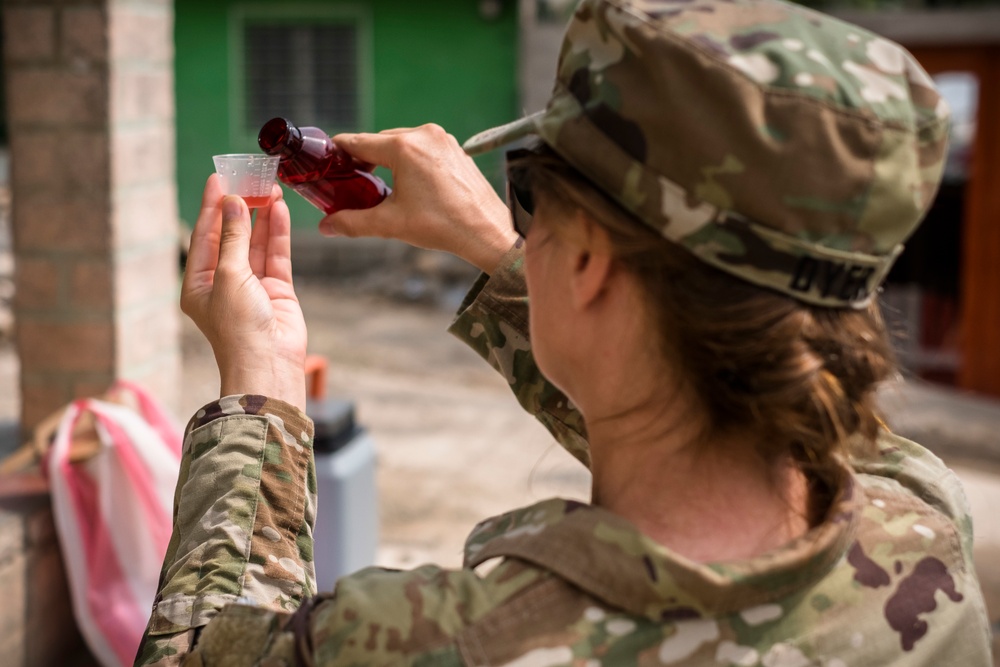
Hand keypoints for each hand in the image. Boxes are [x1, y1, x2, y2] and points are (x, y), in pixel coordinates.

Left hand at [181, 175, 307, 410]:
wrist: (268, 363)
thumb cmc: (238, 328)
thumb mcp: (228, 275)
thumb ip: (233, 236)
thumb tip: (233, 201)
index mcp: (198, 283)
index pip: (204, 235)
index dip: (212, 206)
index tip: (220, 177)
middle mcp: (224, 282)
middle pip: (232, 236)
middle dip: (240, 207)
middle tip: (249, 177)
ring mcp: (253, 286)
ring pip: (257, 243)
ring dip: (262, 217)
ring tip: (270, 188)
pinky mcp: (277, 290)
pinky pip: (276, 255)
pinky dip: (278, 233)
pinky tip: (279, 210)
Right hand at [319, 124, 518, 273]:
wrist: (486, 231)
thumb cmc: (443, 226)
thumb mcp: (391, 224)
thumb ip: (353, 223)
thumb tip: (326, 226)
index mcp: (404, 147)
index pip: (358, 141)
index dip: (338, 152)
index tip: (326, 161)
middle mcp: (424, 135)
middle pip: (380, 141)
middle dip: (364, 159)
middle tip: (350, 180)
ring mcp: (443, 139)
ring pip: (402, 143)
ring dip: (387, 159)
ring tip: (377, 183)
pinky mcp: (455, 148)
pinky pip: (423, 148)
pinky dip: (410, 160)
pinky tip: (407, 182)